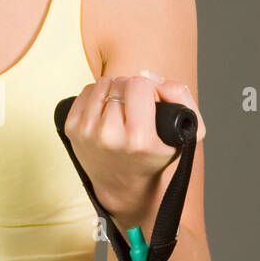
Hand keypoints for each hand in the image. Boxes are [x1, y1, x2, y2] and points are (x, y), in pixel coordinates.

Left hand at [64, 71, 204, 229]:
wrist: (122, 185)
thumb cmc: (155, 157)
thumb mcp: (188, 133)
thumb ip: (181, 95)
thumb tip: (147, 74)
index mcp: (138, 139)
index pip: (139, 84)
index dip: (149, 89)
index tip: (151, 104)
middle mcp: (108, 136)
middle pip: (120, 82)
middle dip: (131, 89)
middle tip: (136, 109)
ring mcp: (86, 132)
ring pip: (103, 84)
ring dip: (115, 90)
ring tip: (123, 109)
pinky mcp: (71, 128)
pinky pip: (87, 91)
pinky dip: (99, 95)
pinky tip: (107, 110)